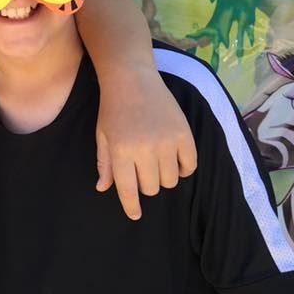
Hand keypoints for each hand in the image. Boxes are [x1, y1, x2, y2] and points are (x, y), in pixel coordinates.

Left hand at [95, 65, 196, 219]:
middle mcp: (145, 150)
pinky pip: (190, 166)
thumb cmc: (113, 108)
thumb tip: (104, 188)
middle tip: (141, 170)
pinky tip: (174, 159)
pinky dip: (183, 168)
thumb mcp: (102, 136)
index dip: (131, 206)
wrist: (132, 79)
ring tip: (157, 161)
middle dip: (146, 185)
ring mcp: (167, 142)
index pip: (128, 190)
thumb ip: (105, 163)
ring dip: (164, 176)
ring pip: (171, 180)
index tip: (135, 214)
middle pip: (152, 188)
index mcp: (121, 151)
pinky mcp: (185, 134)